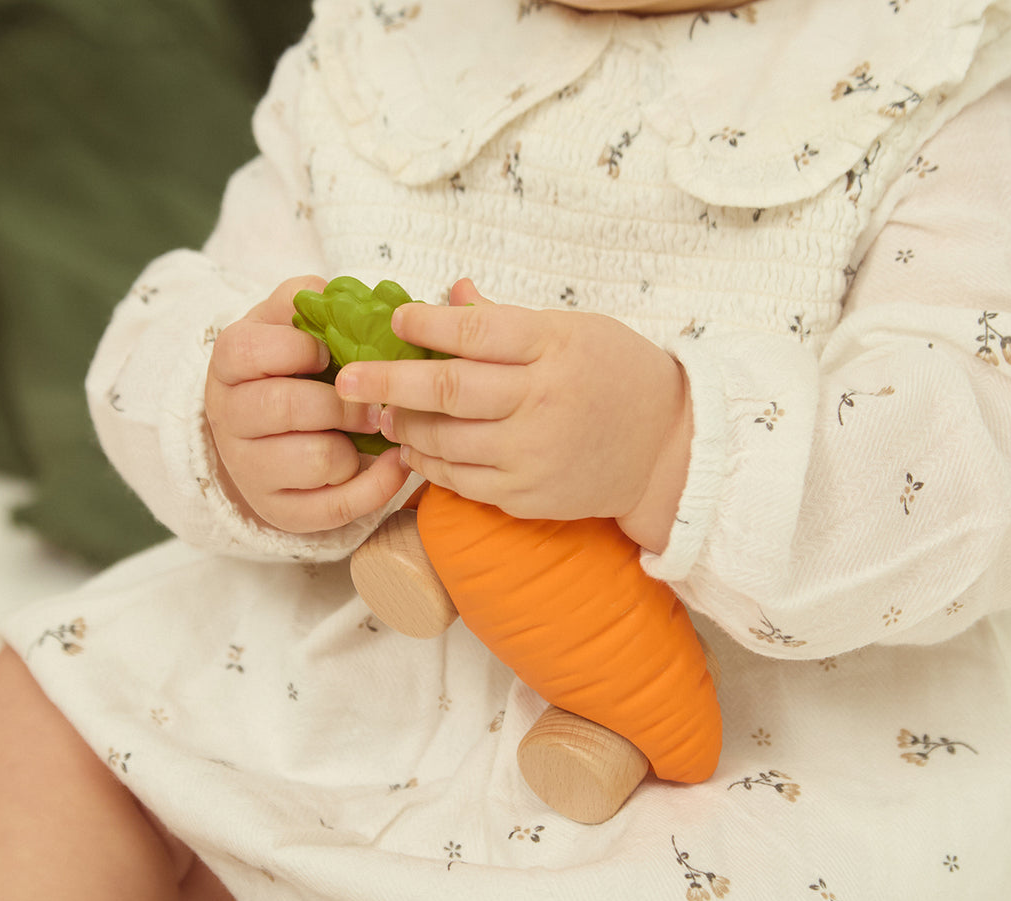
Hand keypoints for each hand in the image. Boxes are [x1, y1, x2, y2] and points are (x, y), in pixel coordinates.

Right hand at [206, 276, 409, 534]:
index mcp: (229, 363)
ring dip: (355, 445)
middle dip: (344, 403)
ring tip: (369, 432)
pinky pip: (337, 506)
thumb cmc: (290, 368)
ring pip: (315, 459)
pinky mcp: (281, 511)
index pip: (254, 350)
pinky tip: (394, 463)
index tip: (331, 352)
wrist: (265, 433)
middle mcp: (230, 418)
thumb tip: (341, 294)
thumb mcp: (287, 325)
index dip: (303, 349)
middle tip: (373, 401)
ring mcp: (251, 470)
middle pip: (287, 407)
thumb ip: (308, 302)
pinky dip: (377, 485)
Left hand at [333, 279, 690, 551]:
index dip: (427, 324)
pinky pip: (460, 481)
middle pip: (447, 388)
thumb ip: (506, 319)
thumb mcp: (573, 331)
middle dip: (386, 381)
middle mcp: (541, 402)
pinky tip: (413, 448)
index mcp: (554, 348)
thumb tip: (448, 294)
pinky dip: (429, 464)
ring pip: (444, 440)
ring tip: (380, 412)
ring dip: (403, 426)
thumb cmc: (616, 376)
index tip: (396, 320)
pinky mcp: (526, 496)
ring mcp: (532, 454)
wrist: (665, 450)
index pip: (476, 330)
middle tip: (346, 378)